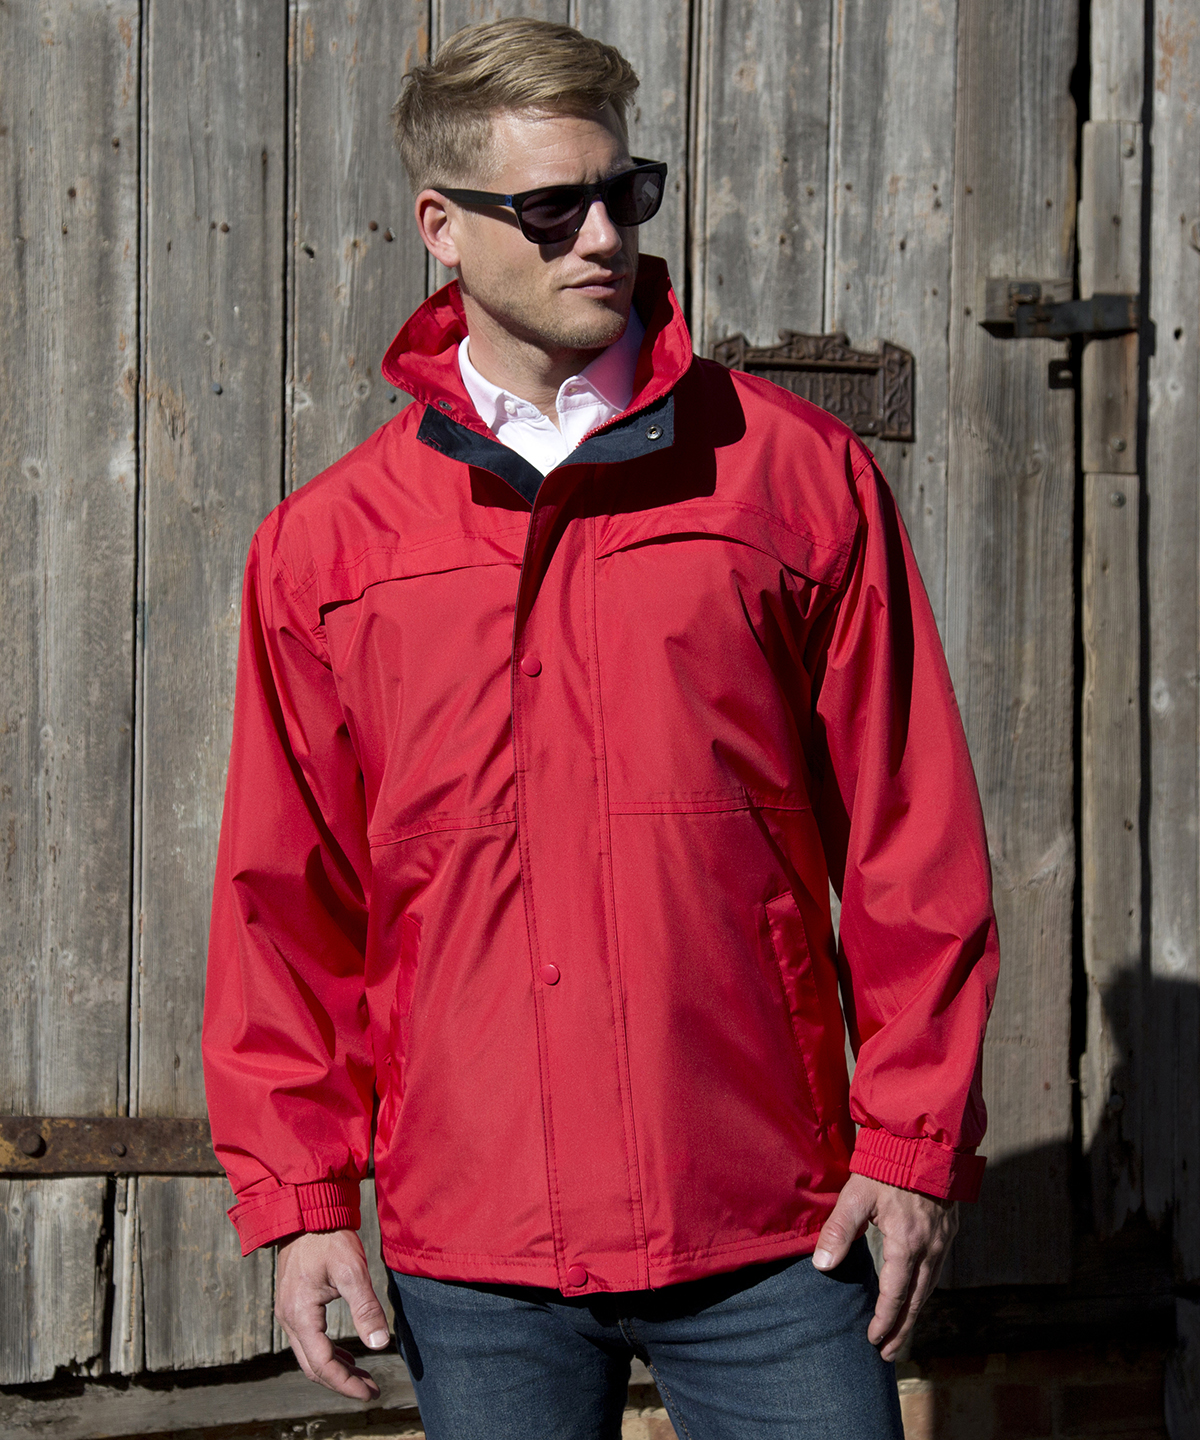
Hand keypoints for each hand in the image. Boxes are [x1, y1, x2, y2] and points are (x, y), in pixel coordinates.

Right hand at [275, 1229, 390, 1399]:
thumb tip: (380, 1344)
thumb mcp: (352, 1270)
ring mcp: (287, 1312)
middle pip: (312, 1367)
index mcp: (300, 1315)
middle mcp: (288, 1319)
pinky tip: (346, 1354)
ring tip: (362, 1377)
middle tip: (370, 1390)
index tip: (370, 1393)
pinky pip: (308, 1341)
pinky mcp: (293, 1304)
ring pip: (308, 1356)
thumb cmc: (328, 1237)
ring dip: (335, 1370)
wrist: (306, 1211)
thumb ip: (365, 1308)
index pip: (323, 1365)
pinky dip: (327, 1353)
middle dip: (342, 1383)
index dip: (347, 1384)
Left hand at [811, 1174, 956, 1360]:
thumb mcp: (857, 1194)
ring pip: (930, 1287)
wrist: (927, 1138)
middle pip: (917, 1300)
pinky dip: (924, 1290)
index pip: (895, 1294)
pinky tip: (915, 1294)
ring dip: (915, 1313)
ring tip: (901, 1333)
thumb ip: (839, 1230)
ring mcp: (942, 1239)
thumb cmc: (889, 1164)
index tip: (872, 1340)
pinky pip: (937, 1271)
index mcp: (907, 1243)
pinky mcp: (947, 1229)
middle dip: (902, 1329)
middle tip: (889, 1354)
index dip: (884, 1320)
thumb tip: (821, 1265)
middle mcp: (930, 1247)